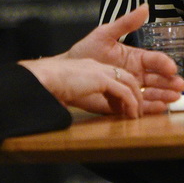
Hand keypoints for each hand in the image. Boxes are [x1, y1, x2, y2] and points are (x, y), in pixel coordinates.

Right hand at [18, 56, 148, 117]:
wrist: (43, 78)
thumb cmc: (49, 85)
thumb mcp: (68, 89)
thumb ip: (78, 94)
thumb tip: (73, 108)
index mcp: (91, 68)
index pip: (115, 77)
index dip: (124, 91)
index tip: (126, 107)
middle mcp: (99, 67)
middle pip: (127, 78)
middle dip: (137, 93)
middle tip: (140, 110)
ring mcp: (101, 72)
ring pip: (129, 84)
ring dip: (136, 100)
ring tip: (137, 115)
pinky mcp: (102, 79)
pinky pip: (124, 92)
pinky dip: (130, 104)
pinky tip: (130, 115)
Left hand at [62, 5, 183, 113]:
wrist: (67, 72)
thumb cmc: (85, 52)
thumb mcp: (105, 33)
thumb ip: (126, 23)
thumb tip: (145, 7)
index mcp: (135, 57)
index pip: (154, 60)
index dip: (164, 64)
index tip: (171, 68)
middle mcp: (136, 73)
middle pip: (158, 78)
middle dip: (170, 82)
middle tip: (180, 86)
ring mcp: (131, 88)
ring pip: (153, 92)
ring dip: (164, 95)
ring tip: (174, 98)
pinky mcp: (123, 102)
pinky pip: (140, 105)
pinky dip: (152, 107)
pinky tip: (161, 107)